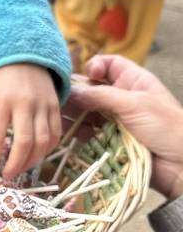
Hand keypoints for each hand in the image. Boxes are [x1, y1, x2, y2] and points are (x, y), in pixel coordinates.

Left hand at [0, 64, 61, 179]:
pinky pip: (55, 134)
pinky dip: (47, 149)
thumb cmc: (0, 79)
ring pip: (43, 141)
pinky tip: (36, 155)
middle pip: (25, 142)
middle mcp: (25, 104)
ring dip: (32, 161)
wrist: (24, 55)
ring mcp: (43, 105)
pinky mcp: (56, 106)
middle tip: (7, 176)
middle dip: (16, 164)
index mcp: (2, 101)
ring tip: (20, 168)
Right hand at [68, 55, 182, 199]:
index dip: (96, 66)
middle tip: (62, 100)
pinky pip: (89, 131)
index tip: (90, 75)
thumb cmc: (167, 127)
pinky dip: (78, 131)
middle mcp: (122, 97)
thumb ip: (100, 95)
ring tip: (61, 118)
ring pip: (87, 110)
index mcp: (134, 81)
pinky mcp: (110, 138)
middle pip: (92, 88)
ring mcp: (116, 118)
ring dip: (74, 113)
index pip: (109, 64)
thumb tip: (71, 92)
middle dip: (77, 93)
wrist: (182, 166)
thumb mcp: (134, 104)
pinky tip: (71, 133)